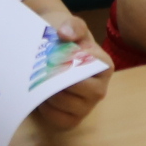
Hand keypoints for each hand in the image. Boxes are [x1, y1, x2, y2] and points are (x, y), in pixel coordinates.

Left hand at [30, 13, 109, 129]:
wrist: (52, 52)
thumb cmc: (64, 40)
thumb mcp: (70, 26)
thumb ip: (72, 26)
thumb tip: (65, 34)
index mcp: (104, 66)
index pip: (93, 68)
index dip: (73, 63)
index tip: (57, 55)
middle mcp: (100, 88)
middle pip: (84, 90)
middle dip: (61, 80)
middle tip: (45, 70)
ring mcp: (87, 106)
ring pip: (69, 105)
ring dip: (51, 94)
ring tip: (41, 82)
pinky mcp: (73, 119)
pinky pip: (61, 120)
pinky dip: (48, 110)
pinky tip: (41, 97)